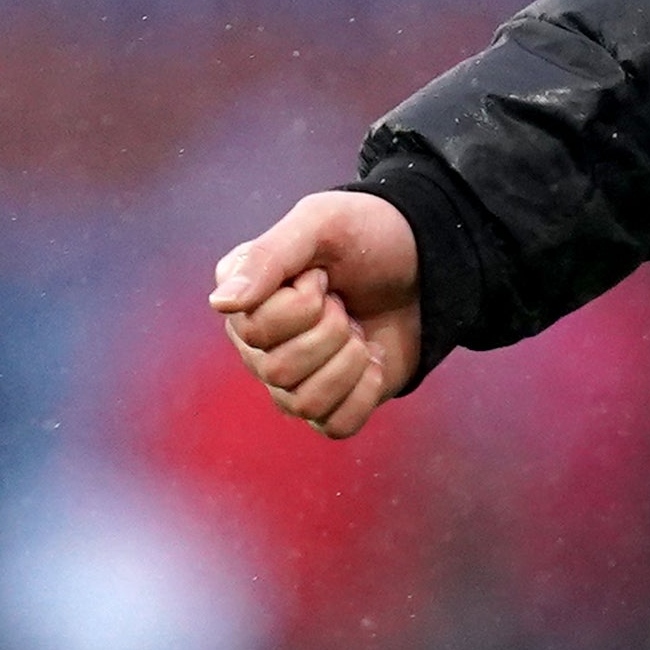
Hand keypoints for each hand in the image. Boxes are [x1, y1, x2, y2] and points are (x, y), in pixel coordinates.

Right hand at [207, 190, 422, 439]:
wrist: (427, 257)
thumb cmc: (369, 234)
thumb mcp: (323, 223)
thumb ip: (270, 256)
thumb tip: (222, 303)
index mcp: (244, 301)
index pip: (254, 330)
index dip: (303, 302)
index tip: (323, 275)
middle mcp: (256, 345)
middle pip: (279, 371)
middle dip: (332, 331)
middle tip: (345, 303)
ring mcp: (291, 378)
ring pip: (304, 404)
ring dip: (349, 362)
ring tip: (359, 331)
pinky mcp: (332, 401)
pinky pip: (336, 426)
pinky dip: (364, 394)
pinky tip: (374, 361)